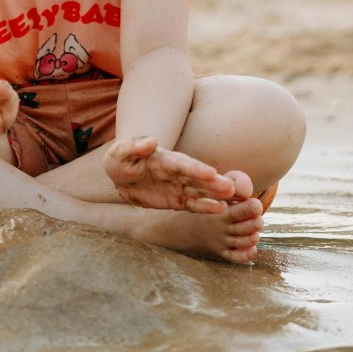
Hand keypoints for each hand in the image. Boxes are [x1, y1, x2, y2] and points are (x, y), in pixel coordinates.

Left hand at [104, 137, 252, 212]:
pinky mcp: (177, 200)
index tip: (211, 173)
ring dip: (215, 195)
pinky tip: (221, 210)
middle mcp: (177, 172)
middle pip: (197, 178)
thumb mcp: (120, 152)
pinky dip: (206, 207)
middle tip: (231, 188)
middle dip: (213, 183)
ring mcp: (179, 186)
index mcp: (165, 159)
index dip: (196, 169)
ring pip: (200, 191)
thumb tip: (149, 141)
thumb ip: (134, 147)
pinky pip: (193, 205)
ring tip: (233, 198)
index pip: (183, 164)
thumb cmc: (120, 159)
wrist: (119, 175)